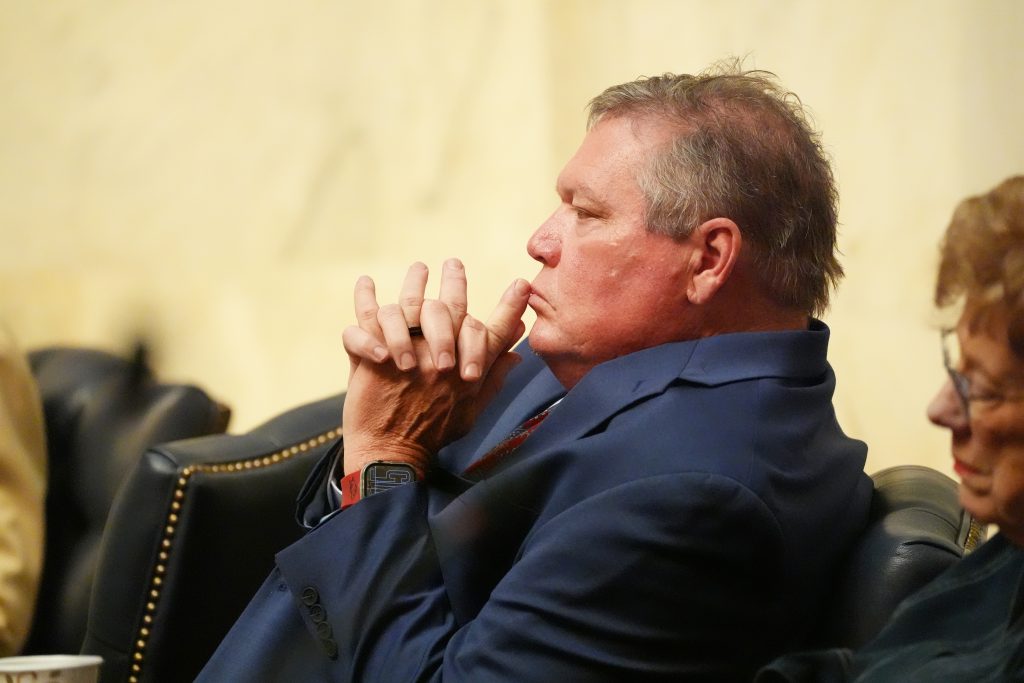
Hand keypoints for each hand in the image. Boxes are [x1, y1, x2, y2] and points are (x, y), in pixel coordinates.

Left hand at [341, 261, 529, 475]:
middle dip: (456, 282)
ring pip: (409, 307)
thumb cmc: (433, 436)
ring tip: (418, 270)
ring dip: (414, 284)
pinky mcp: (373, 357)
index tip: (521, 286)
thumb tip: (515, 357)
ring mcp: (406, 354)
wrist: (391, 456)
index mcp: (465, 371)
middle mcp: (439, 358)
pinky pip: (365, 321)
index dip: (510, 309)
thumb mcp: (472, 411)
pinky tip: (366, 283)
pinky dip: (364, 300)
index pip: (492, 334)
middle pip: (450, 309)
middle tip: (453, 264)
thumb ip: (492, 380)